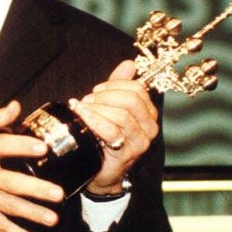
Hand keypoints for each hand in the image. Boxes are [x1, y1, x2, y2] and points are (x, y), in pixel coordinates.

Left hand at [68, 59, 158, 193]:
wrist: (100, 168)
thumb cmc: (105, 135)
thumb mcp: (111, 105)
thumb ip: (120, 84)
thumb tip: (129, 64)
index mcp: (148, 112)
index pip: (137, 89)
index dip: (114, 85)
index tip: (97, 90)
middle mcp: (149, 127)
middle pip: (131, 100)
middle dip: (105, 96)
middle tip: (88, 100)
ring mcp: (140, 142)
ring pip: (121, 115)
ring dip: (97, 109)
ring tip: (82, 109)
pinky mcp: (127, 154)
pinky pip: (111, 131)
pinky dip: (94, 120)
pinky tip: (82, 116)